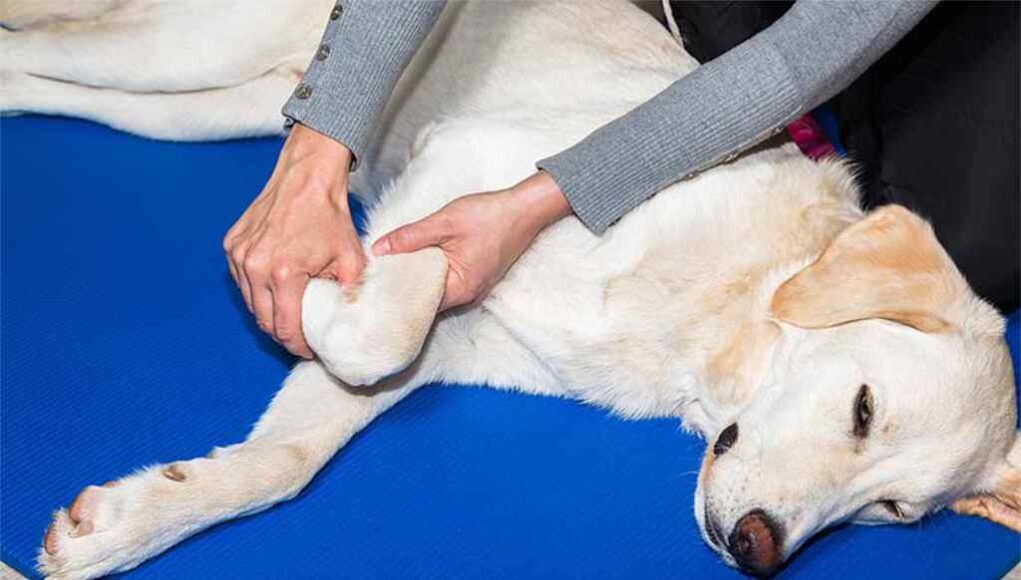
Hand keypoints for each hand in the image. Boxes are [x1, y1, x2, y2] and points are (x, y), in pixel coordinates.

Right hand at [224, 124, 364, 357]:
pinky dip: (258, 290)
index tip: (310, 350)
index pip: (285, 329)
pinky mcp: (232, 245)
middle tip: (301, 336)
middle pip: (264, 321)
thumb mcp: (351, 258)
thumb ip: (352, 292)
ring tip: (291, 314)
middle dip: (283, 334)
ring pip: (250, 303)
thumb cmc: (329, 215)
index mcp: (283, 274)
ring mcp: (239, 255)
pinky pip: (242, 281)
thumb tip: (352, 320)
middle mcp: (255, 267)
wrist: (306, 177)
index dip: (298, 345)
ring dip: (270, 313)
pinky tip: (277, 289)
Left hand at [372, 171, 569, 310]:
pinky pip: (448, 282)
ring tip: (391, 269)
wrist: (525, 209)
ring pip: (437, 290)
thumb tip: (379, 249)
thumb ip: (411, 237)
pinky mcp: (477, 276)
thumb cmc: (490, 216)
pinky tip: (417, 262)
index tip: (373, 287)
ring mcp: (474, 287)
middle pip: (427, 300)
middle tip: (376, 278)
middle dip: (403, 289)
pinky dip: (432, 274)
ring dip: (417, 280)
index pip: (418, 303)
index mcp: (460, 288)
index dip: (395, 295)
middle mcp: (468, 294)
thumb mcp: (445, 222)